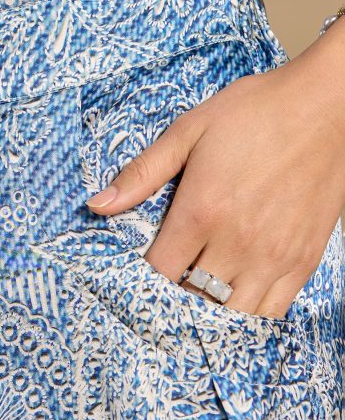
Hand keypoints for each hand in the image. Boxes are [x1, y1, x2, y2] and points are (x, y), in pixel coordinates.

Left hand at [84, 18, 344, 318]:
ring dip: (209, 309)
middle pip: (193, 299)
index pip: (159, 271)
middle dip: (171, 297)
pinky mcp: (304, 259)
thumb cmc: (254, 113)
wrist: (326, 105)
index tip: (134, 271)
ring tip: (195, 293)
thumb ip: (141, 173)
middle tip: (163, 284)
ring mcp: (275, 255)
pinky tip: (233, 296)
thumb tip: (97, 205)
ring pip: (232, 313)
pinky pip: (273, 309)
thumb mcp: (187, 132)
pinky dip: (249, 312)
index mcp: (202, 210)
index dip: (141, 276)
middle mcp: (238, 242)